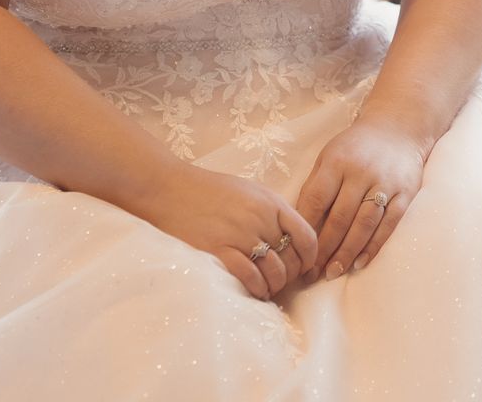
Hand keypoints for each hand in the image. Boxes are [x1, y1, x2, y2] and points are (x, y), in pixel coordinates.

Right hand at [139, 166, 320, 302]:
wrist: (170, 189)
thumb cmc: (210, 190)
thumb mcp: (250, 191)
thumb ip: (272, 211)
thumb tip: (291, 238)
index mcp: (271, 203)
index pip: (307, 236)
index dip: (310, 258)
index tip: (305, 268)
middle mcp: (261, 219)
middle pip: (292, 258)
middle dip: (292, 276)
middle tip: (283, 282)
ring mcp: (240, 235)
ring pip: (275, 272)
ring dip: (275, 286)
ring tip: (268, 289)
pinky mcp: (219, 250)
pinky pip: (250, 277)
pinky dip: (257, 289)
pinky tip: (255, 291)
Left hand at [295, 113, 427, 279]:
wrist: (399, 128)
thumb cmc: (356, 147)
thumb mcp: (329, 156)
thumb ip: (315, 186)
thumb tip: (297, 224)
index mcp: (337, 161)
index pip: (316, 200)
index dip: (305, 228)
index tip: (294, 250)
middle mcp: (361, 172)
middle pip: (339, 217)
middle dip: (323, 248)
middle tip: (311, 272)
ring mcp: (385, 183)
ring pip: (363, 224)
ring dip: (346, 252)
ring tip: (332, 272)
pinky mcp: (405, 193)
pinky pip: (388, 225)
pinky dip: (373, 246)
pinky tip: (359, 263)